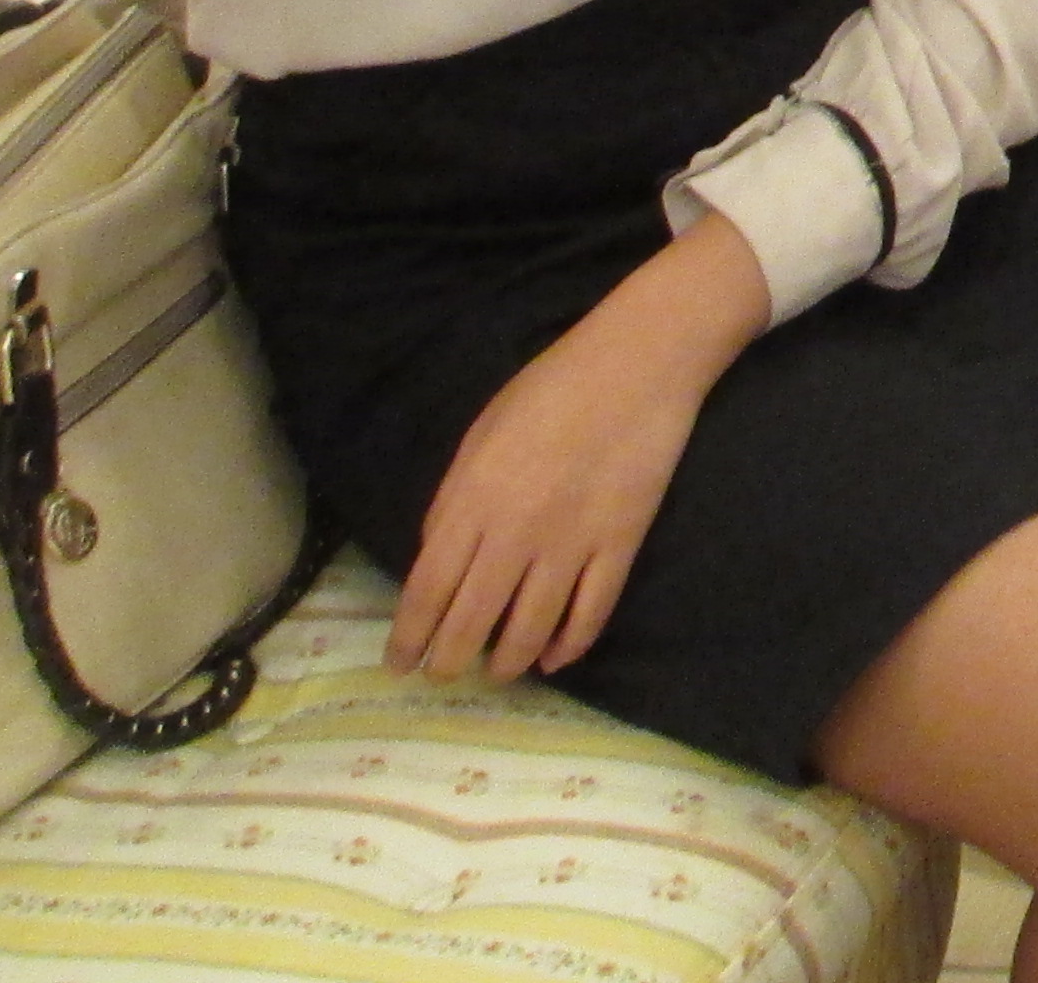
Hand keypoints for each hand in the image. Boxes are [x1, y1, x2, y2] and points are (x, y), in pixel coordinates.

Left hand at [388, 222, 763, 680]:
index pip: (428, 590)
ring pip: (531, 630)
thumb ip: (452, 501)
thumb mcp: (480, 435)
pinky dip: (569, 646)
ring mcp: (572, 543)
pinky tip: (553, 658)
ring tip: (497, 671)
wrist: (638, 362)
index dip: (409, 637)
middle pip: (473, 621)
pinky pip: (590, 614)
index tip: (399, 663)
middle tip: (442, 674)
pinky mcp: (620, 545)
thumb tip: (436, 560)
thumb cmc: (551, 387)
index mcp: (473, 499)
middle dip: (449, 660)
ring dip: (507, 662)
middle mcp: (517, 532)